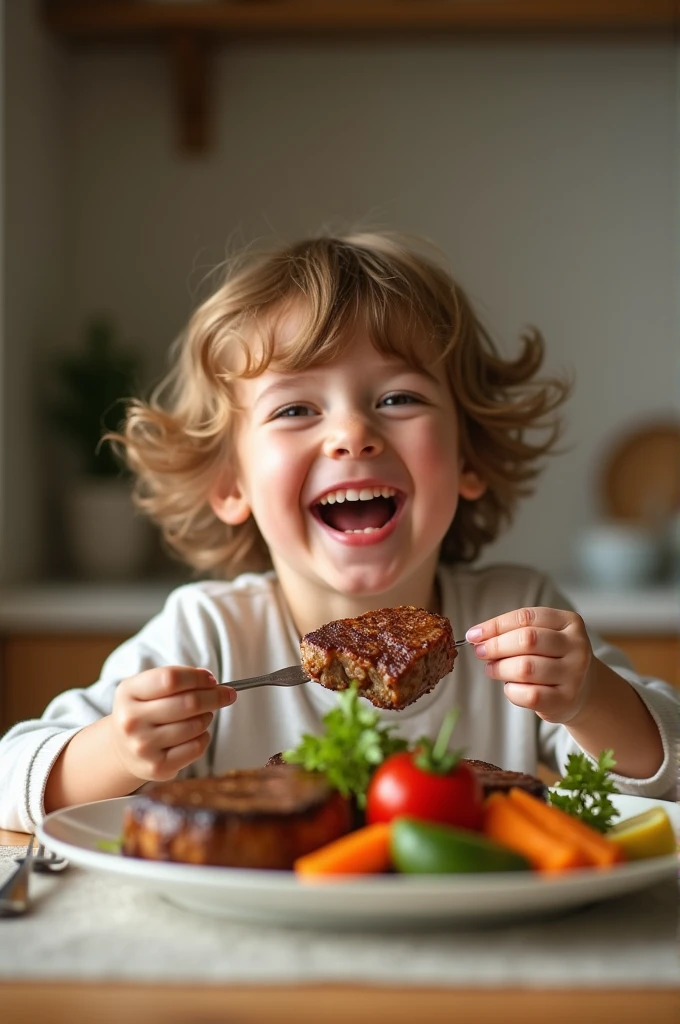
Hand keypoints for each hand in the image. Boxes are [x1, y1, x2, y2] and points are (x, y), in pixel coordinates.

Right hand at [110, 667, 235, 781]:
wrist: (123, 750)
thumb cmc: (144, 712)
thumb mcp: (147, 688)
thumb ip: (176, 679)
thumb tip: (209, 680)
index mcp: (128, 693)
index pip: (171, 679)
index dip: (197, 678)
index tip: (212, 680)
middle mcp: (132, 721)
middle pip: (188, 703)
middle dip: (215, 696)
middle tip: (227, 694)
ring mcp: (143, 746)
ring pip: (195, 726)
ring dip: (207, 717)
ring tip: (203, 715)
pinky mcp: (157, 768)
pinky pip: (196, 748)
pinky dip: (204, 737)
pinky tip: (197, 734)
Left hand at [466, 607, 592, 723]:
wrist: (583, 690)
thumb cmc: (553, 658)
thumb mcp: (542, 636)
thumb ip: (514, 632)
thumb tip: (477, 636)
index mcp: (569, 622)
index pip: (526, 617)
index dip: (495, 625)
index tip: (474, 634)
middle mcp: (577, 646)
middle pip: (526, 640)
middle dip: (496, 646)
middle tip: (480, 652)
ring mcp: (574, 674)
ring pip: (526, 668)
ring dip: (500, 668)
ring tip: (492, 669)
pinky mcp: (566, 700)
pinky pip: (529, 694)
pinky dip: (511, 690)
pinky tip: (510, 687)